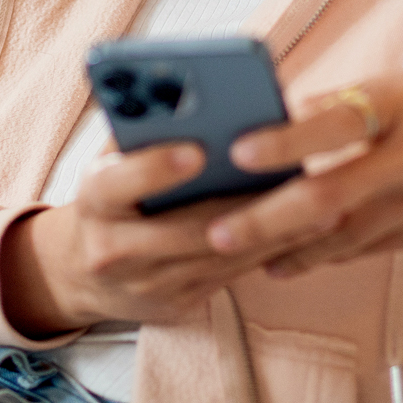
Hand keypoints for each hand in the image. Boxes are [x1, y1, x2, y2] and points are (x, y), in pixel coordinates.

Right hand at [0, 142, 316, 337]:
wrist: (79, 275)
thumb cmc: (111, 195)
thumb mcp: (110, 162)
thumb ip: (141, 133)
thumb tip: (191, 97)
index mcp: (93, 202)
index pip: (116, 183)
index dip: (154, 168)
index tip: (196, 150)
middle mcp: (113, 249)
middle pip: (187, 229)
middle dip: (246, 207)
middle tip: (297, 183)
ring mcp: (146, 284)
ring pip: (220, 257)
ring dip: (275, 233)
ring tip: (323, 208)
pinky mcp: (177, 305)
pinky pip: (231, 277)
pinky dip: (270, 252)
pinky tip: (307, 233)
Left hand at [205, 3, 402, 278]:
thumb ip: (345, 108)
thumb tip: (278, 120)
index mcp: (401, 104)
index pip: (336, 121)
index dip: (287, 140)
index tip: (239, 150)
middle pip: (330, 193)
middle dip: (269, 218)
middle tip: (217, 230)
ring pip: (342, 235)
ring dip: (285, 246)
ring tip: (232, 255)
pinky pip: (364, 250)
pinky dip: (320, 257)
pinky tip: (282, 264)